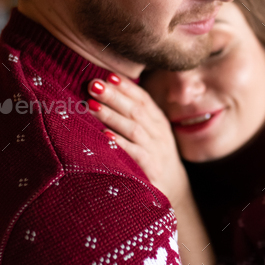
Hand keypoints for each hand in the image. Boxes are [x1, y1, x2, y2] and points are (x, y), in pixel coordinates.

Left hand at [87, 74, 189, 208]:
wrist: (173, 189)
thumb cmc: (152, 156)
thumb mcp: (148, 132)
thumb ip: (133, 115)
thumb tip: (105, 90)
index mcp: (158, 121)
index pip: (143, 99)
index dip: (126, 87)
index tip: (107, 75)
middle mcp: (159, 134)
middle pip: (136, 110)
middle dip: (114, 96)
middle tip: (93, 84)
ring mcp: (157, 152)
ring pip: (134, 129)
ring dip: (112, 116)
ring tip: (91, 105)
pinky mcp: (152, 171)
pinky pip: (137, 155)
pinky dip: (121, 144)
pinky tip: (105, 136)